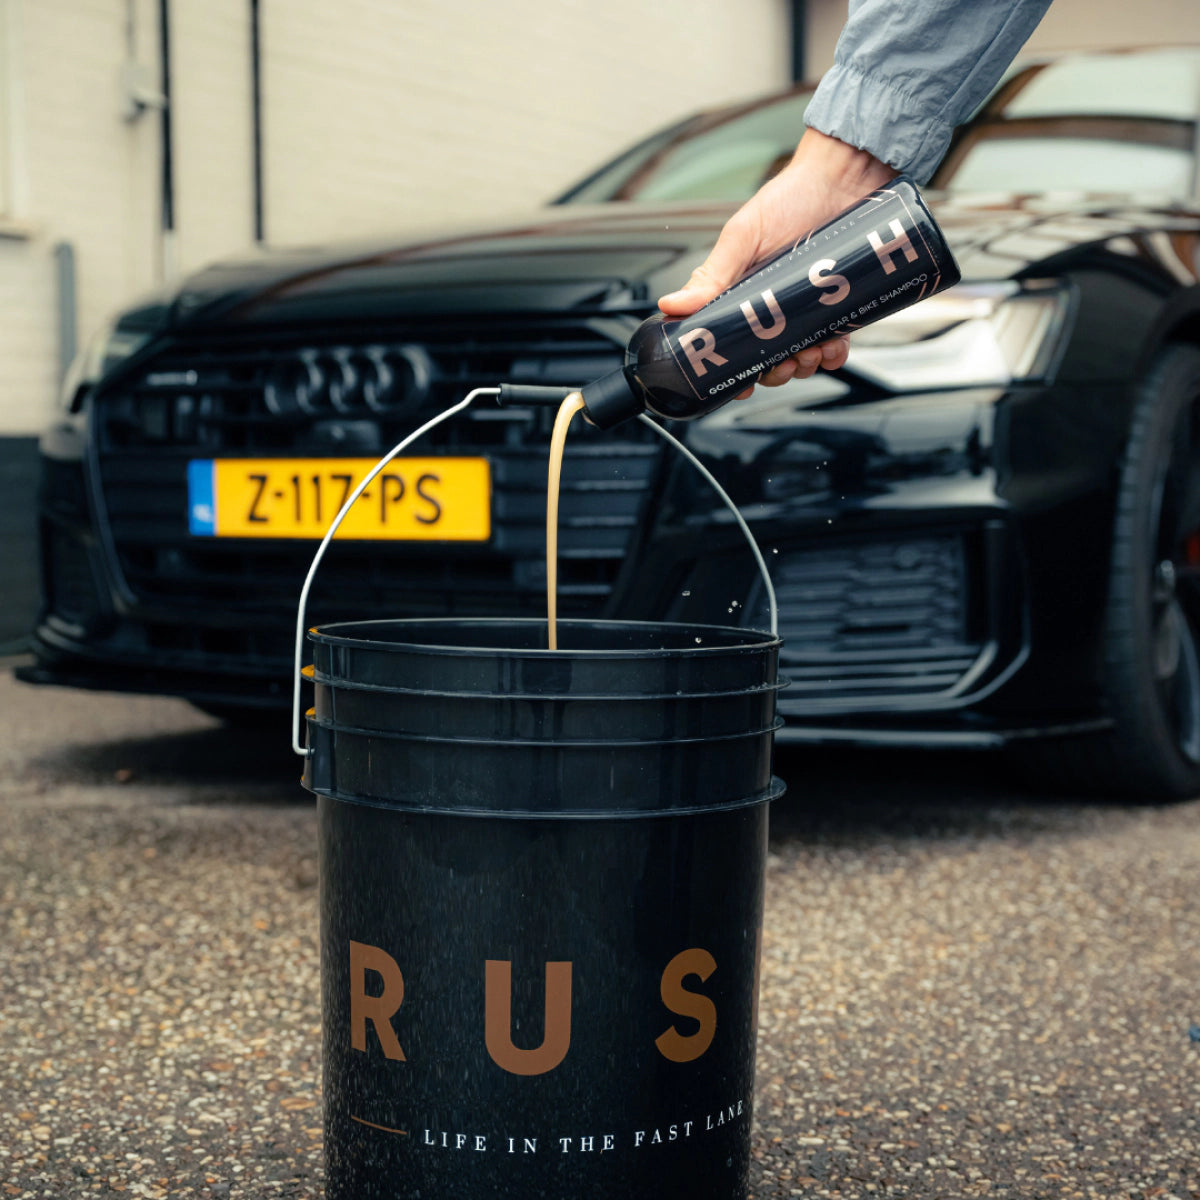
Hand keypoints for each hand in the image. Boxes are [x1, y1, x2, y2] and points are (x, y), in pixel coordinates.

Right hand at [657, 128, 896, 394]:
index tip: (739, 384)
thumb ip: (711, 275)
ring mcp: (805, 311)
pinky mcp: (837, 309)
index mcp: (739, 296)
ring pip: (799, 358)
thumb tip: (672, 305)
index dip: (732, 371)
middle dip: (775, 371)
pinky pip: (834, 346)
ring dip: (804, 364)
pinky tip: (833, 344)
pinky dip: (833, 354)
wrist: (845, 177)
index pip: (728, 346)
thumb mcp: (743, 238)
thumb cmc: (791, 198)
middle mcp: (770, 309)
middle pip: (765, 360)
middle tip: (782, 362)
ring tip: (811, 349)